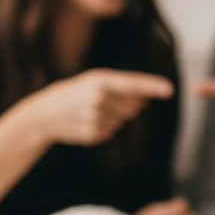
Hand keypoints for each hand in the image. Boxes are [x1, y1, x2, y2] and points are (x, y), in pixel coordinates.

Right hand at [36, 69, 173, 146]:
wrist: (46, 114)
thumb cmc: (73, 93)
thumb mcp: (93, 83)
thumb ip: (120, 90)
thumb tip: (144, 103)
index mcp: (100, 80)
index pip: (132, 84)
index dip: (152, 87)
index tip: (169, 89)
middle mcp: (99, 99)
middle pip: (132, 107)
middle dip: (126, 107)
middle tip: (104, 102)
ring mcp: (96, 118)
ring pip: (122, 122)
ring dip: (113, 118)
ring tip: (91, 112)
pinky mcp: (94, 134)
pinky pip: (111, 133)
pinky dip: (104, 129)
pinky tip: (88, 123)